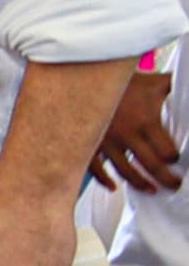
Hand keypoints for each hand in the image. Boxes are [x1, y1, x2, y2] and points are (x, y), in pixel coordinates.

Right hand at [93, 71, 178, 195]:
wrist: (87, 76)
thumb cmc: (125, 80)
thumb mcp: (156, 82)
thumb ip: (177, 88)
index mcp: (145, 121)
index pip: (166, 152)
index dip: (175, 159)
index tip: (177, 159)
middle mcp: (125, 135)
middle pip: (151, 167)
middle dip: (167, 179)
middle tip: (175, 184)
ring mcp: (105, 141)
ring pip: (125, 172)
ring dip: (141, 184)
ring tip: (152, 189)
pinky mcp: (87, 142)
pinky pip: (95, 169)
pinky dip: (104, 180)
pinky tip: (114, 187)